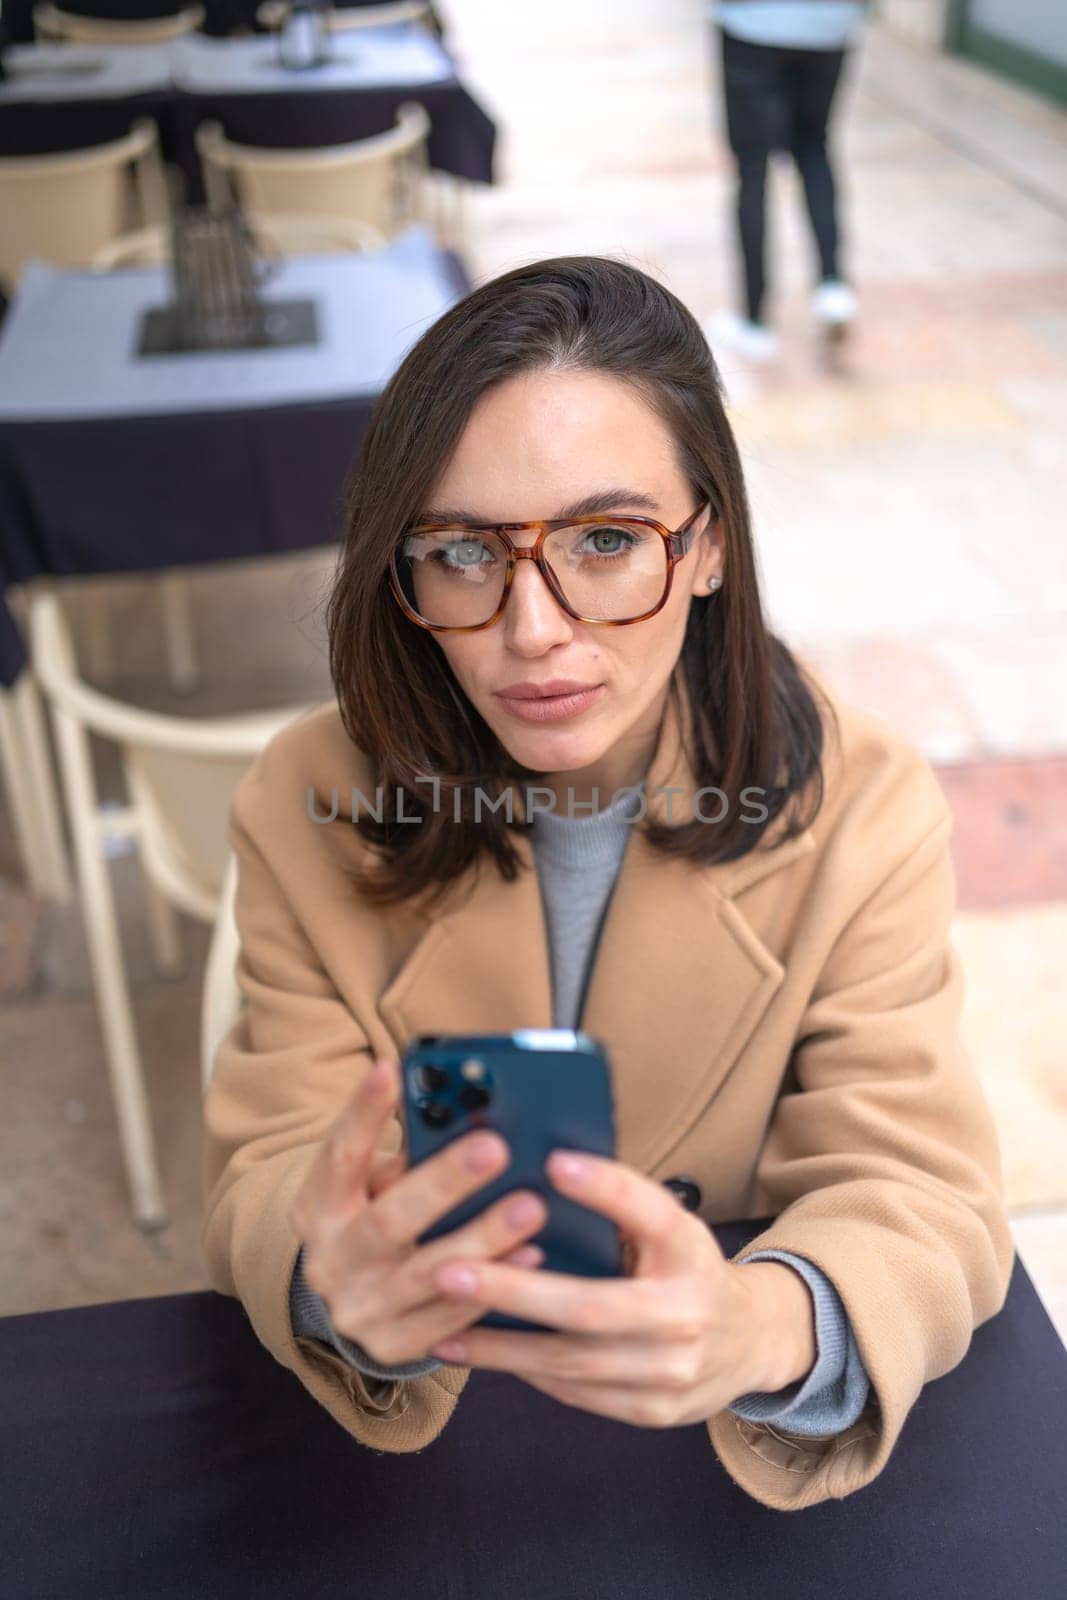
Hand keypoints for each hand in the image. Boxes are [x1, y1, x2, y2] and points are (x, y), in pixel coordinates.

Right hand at [289, 1058, 549, 1366]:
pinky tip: (533, 1256)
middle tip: (494, 1147)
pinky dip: (493, 1286)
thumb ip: (407, 1159)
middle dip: (444, 1182)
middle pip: (390, 1219)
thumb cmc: (378, 1216)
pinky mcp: (393, 1346)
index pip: (339, 1154)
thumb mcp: (374, 1185)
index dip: (362, 1111)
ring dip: (483, 1238)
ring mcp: (359, 1309)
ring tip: (529, 1206)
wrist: (352, 1300)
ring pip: (428, 1273)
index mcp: (318, 1207)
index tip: (391, 1069)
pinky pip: (451, 1317)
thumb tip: (467, 1118)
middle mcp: (330, 1260)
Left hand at [425, 1151, 814, 1427]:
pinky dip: (525, 1371)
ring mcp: (670, 1372)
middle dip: (513, 1292)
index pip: (651, 1212)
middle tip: (449, 1272)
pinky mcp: (652, 1411)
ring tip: (441, 1324)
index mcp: (691, 1251)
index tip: (553, 1162)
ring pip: (571, 1362)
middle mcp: (686, 1314)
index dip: (605, 1188)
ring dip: (499, 1346)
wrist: (751, 1343)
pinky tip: (481, 1352)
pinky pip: (575, 1392)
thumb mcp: (672, 1225)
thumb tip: (543, 1170)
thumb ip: (621, 1205)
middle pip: (591, 1307)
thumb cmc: (688, 1268)